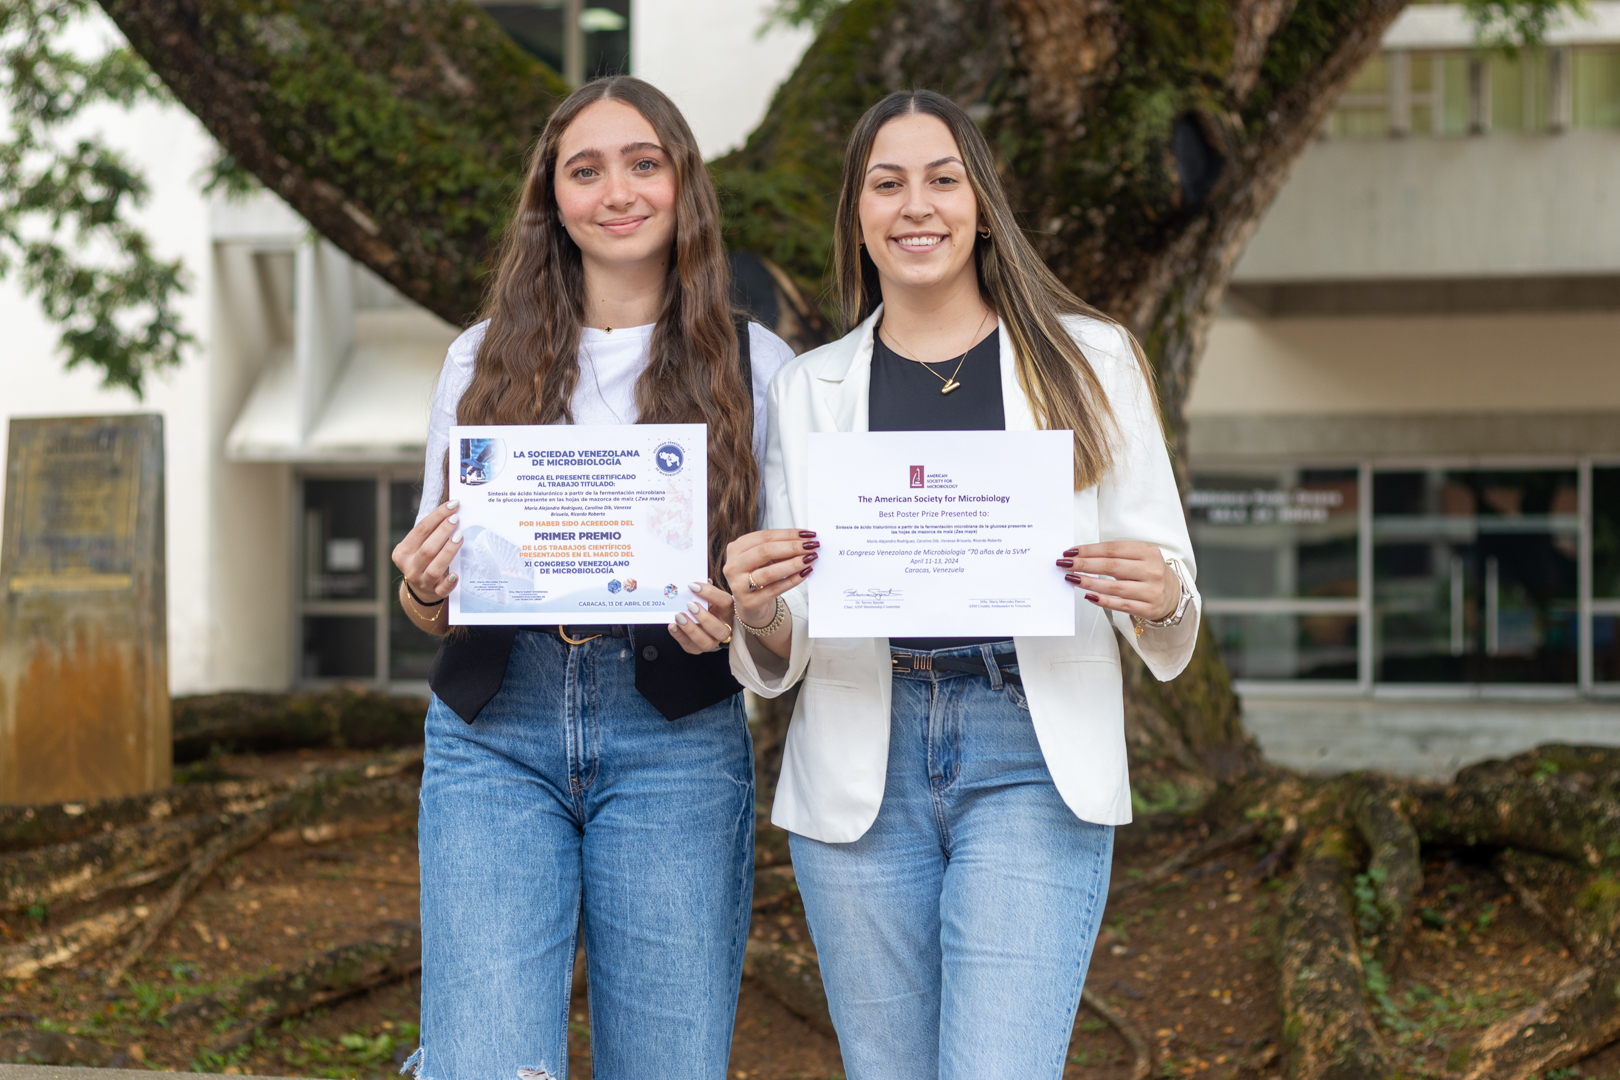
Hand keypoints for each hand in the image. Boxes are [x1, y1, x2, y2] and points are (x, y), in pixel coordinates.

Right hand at [392, 499, 462, 603]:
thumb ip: (430, 533)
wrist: (420, 590)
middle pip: (428, 548)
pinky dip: (448, 583)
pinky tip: (456, 575)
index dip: (438, 515)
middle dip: (443, 532)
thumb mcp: (419, 546)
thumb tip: (452, 510)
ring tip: (460, 537)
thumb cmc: (423, 559)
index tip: (454, 504)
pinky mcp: (433, 592)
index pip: (421, 530)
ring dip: (448, 552)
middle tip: (456, 519)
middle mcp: (409, 566)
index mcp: (403, 551)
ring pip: (434, 568)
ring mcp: (421, 581)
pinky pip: (441, 589)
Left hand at [669, 582, 735, 653]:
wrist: (703, 624)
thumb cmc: (707, 606)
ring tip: (678, 616)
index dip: (710, 593)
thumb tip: (695, 581)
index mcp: (728, 612)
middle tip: (689, 605)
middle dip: (704, 617)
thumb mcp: (708, 597)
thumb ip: (704, 589)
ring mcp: (712, 641)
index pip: (725, 602)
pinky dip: (679, 636)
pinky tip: (672, 626)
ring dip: (691, 629)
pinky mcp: (697, 648)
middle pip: (719, 628)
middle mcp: (723, 628)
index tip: (692, 586)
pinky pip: (690, 646)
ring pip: (706, 642)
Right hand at [724, 529, 817, 628]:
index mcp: (736, 548)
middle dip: (792, 547)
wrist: (750, 603)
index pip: (764, 536)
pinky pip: (775, 589)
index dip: (788, 534)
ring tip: (810, 559)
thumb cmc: (757, 575)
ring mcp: (738, 585)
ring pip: (770, 572)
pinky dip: (792, 580)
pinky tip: (804, 573)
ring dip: (793, 564)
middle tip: (811, 546)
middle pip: (765, 552)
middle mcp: (733, 566)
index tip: (807, 534)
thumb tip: (804, 539)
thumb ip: (778, 547)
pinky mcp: (750, 602)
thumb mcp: (762, 558)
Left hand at [1056, 541, 1177, 621]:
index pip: (1113, 549)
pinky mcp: (1148, 608)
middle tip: (1064, 564)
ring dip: (1088, 582)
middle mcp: (1152, 570)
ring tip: (1071, 579)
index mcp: (1148, 552)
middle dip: (1084, 564)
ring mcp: (1151, 591)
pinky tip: (1088, 595)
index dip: (1089, 550)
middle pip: (1111, 566)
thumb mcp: (1139, 556)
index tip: (1070, 552)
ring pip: (1114, 587)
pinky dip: (1102, 600)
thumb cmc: (1148, 572)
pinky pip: (1120, 605)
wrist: (1173, 594)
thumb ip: (1116, 554)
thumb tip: (1081, 554)